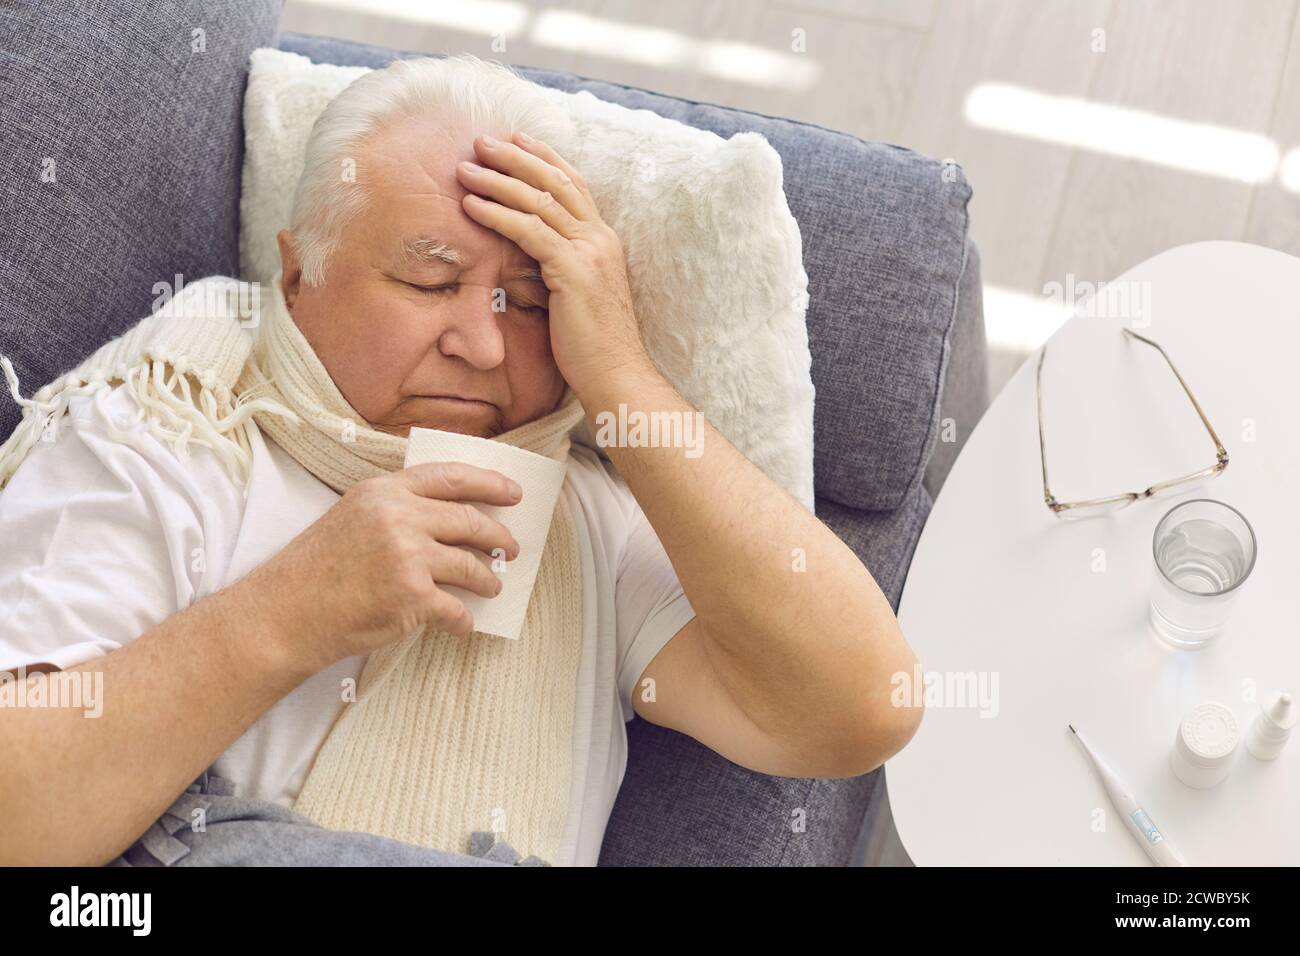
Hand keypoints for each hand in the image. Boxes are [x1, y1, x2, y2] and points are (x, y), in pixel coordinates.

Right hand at [253, 461, 522, 670]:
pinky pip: (456, 609)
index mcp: (384, 491)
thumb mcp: (353, 514)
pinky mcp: (411, 596)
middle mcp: (399, 517)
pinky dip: (463, 620)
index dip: (489, 483)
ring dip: (487, 580)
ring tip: (491, 586)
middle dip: (498, 537)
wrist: (286, 612)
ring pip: (470, 566)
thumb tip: (450, 519)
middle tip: (512, 548)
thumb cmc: (317, 568)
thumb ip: (397, 507)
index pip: (450, 477)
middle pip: (469, 521)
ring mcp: (407, 556)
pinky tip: (462, 624)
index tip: (513, 492)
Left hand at [455, 131, 653, 394]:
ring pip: (539, 200)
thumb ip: (559, 270)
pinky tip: (471, 206)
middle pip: (556, 182)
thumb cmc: (593, 348)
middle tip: (482, 140)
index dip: (545, 159)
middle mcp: (600, 239)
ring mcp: (590, 252)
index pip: (575, 185)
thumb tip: (528, 260)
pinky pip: (529, 231)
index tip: (517, 140)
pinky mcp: (574, 270)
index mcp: (604, 242)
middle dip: (517, 157)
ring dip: (498, 179)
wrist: (617, 376)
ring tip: (466, 168)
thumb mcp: (577, 297)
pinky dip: (497, 214)